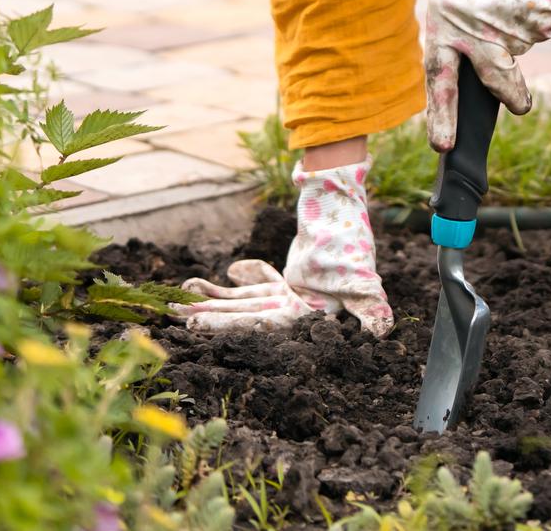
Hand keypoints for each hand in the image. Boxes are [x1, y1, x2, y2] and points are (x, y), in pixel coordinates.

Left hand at [174, 158, 392, 336]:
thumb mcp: (364, 284)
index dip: (225, 326)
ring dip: (210, 300)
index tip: (194, 325)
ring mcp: (285, 297)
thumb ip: (371, 308)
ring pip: (239, 302)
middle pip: (239, 316)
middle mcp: (289, 310)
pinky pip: (253, 286)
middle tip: (170, 312)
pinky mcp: (284, 284)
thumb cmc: (355, 253)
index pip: (257, 324)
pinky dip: (236, 281)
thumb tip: (381, 332)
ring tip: (180, 295)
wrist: (352, 218)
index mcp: (302, 314)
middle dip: (205, 315)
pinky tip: (216, 276)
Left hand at [425, 0, 550, 149]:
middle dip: (508, 92)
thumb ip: (459, 38)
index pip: (438, 76)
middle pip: (494, 73)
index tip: (442, 145)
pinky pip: (542, 27)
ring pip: (522, 46)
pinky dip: (538, 13)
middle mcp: (471, 24)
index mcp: (441, 22)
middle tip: (520, 107)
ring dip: (520, 29)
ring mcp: (505, 17)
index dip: (440, 113)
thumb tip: (479, 85)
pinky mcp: (535, 9)